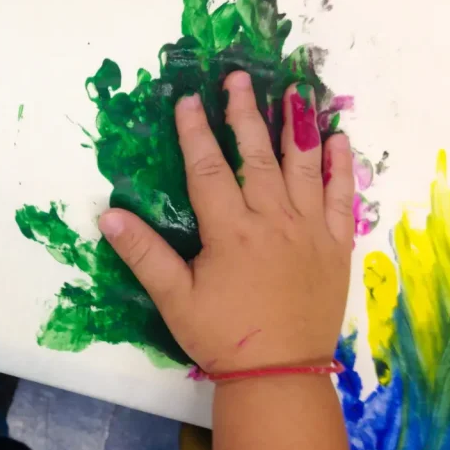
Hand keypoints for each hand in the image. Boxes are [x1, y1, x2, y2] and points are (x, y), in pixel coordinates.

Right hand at [99, 71, 353, 373]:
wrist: (279, 373)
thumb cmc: (222, 335)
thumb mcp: (173, 298)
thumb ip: (143, 253)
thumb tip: (108, 216)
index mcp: (230, 231)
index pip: (209, 168)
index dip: (195, 131)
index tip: (189, 98)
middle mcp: (272, 220)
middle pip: (257, 155)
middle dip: (246, 112)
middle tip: (240, 77)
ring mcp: (308, 231)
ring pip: (303, 167)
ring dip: (297, 127)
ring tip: (295, 91)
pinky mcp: (335, 246)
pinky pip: (342, 198)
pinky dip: (341, 167)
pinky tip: (340, 139)